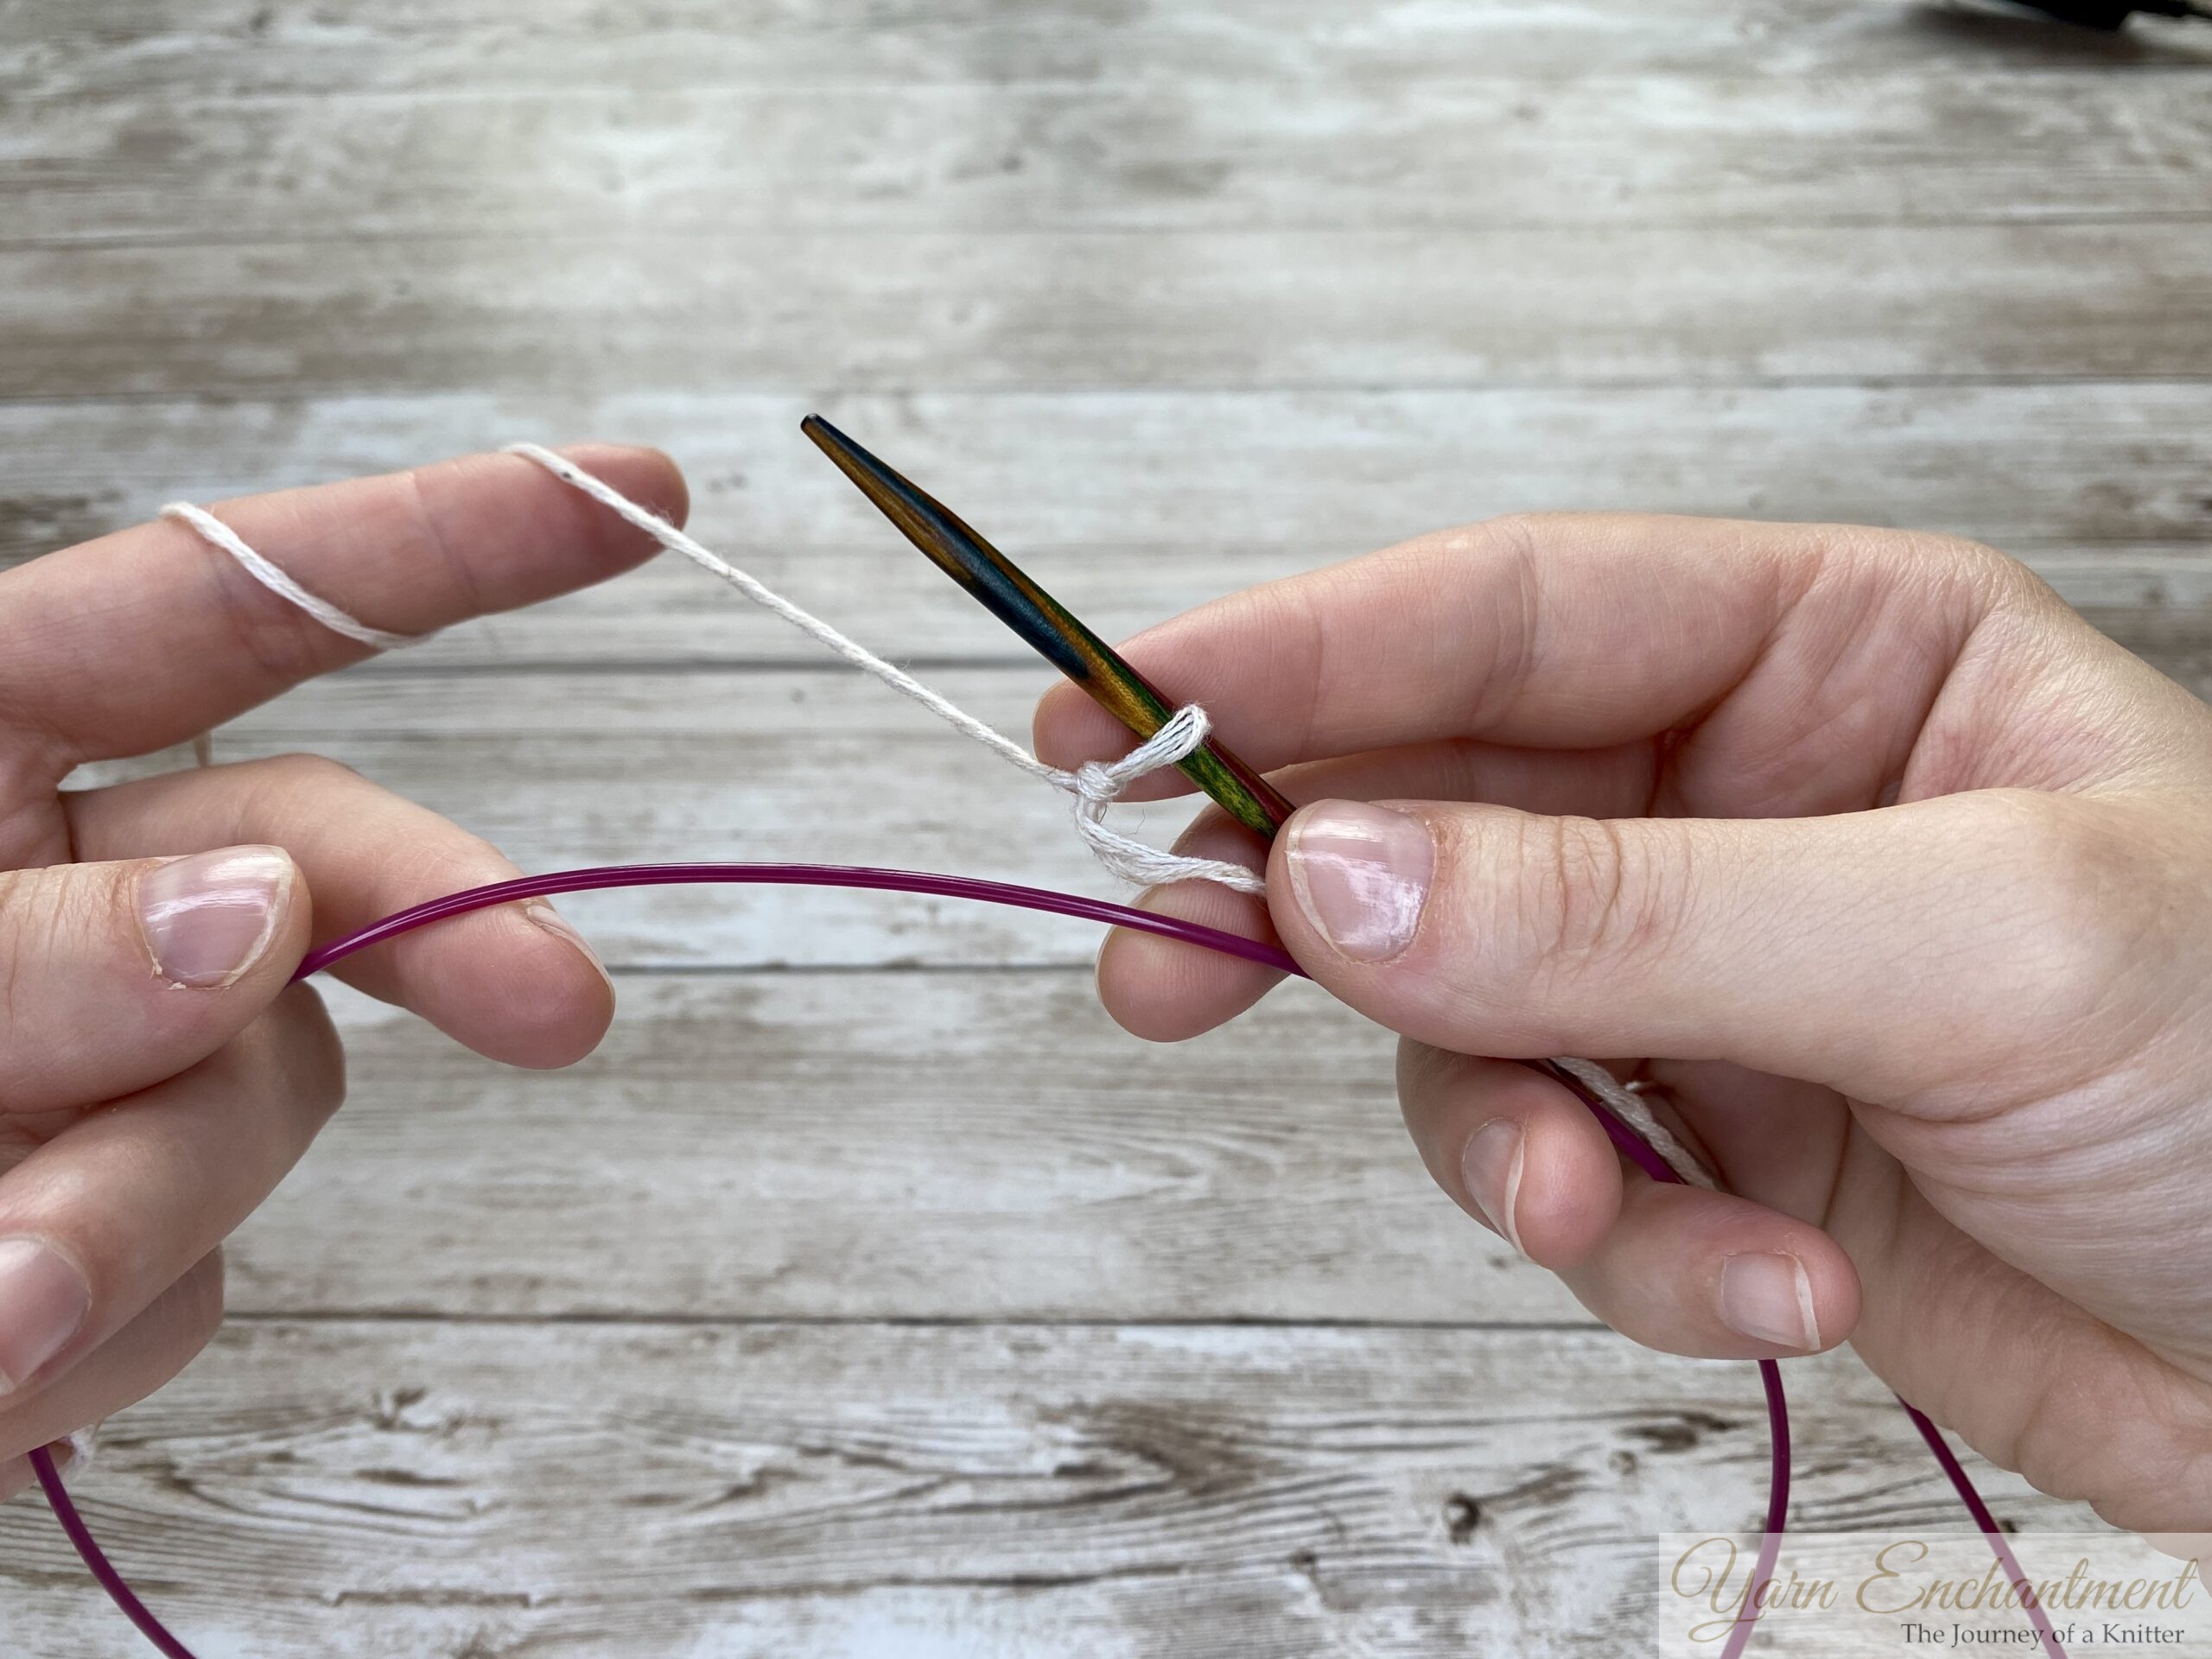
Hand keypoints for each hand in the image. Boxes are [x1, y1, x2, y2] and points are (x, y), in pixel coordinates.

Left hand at [0, 446, 685, 1498]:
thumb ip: (15, 945)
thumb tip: (262, 917)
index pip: (223, 604)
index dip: (439, 542)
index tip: (634, 497)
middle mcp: (59, 897)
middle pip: (314, 862)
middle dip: (440, 929)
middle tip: (561, 1016)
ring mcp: (95, 1074)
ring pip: (250, 1106)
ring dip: (135, 1212)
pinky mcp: (99, 1241)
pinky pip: (181, 1282)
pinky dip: (92, 1325)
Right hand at [1036, 513, 2211, 1532]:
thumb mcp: (1966, 951)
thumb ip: (1632, 912)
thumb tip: (1331, 875)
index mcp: (1825, 658)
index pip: (1505, 615)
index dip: (1296, 651)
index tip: (1109, 713)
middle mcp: (1740, 804)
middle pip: (1437, 815)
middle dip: (1313, 914)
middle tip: (1161, 975)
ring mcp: (1712, 983)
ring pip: (1474, 1029)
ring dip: (1514, 1137)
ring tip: (1602, 1205)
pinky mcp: (1713, 1151)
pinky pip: (1577, 1188)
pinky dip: (1643, 1257)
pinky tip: (1774, 1290)